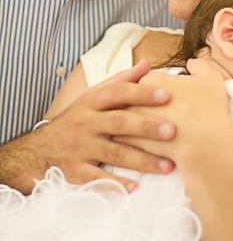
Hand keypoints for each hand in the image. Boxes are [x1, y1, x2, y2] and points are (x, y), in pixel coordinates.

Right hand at [0, 61, 176, 192]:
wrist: (40, 149)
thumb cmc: (77, 118)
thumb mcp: (93, 95)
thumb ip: (121, 81)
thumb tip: (147, 65)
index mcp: (92, 101)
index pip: (118, 93)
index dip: (142, 93)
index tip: (166, 95)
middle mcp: (86, 122)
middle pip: (119, 122)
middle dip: (146, 127)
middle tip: (172, 130)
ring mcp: (81, 148)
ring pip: (114, 153)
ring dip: (142, 160)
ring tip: (168, 165)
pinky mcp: (76, 171)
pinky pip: (98, 178)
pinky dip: (116, 183)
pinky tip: (136, 186)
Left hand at [115, 58, 229, 163]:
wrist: (211, 145)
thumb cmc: (211, 111)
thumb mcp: (211, 79)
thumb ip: (200, 66)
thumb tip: (191, 63)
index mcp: (153, 80)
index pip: (139, 83)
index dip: (145, 93)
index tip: (153, 101)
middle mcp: (139, 99)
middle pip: (127, 102)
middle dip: (132, 110)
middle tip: (139, 118)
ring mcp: (136, 123)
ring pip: (124, 123)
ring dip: (127, 129)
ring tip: (136, 136)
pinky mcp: (135, 145)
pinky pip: (127, 144)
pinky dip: (131, 147)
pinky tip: (140, 151)